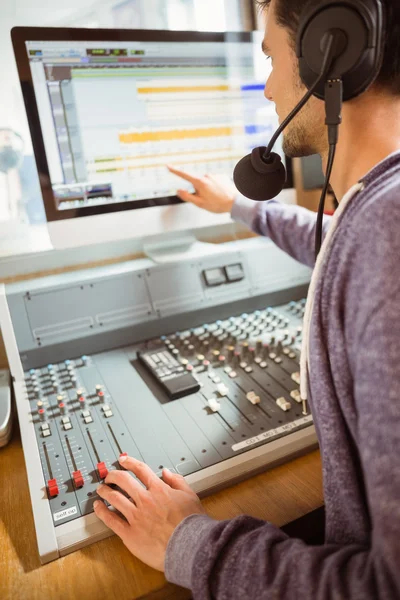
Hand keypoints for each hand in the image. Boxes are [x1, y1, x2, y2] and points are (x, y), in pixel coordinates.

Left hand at [94, 455, 205, 571]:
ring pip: (114, 497)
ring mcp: (136, 516)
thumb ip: (178, 481)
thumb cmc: (191, 524)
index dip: (129, 462)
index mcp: (159, 489)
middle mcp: (145, 500)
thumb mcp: (190, 496)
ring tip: (100, 489)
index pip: (140, 470)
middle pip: (123, 480)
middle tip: (109, 476)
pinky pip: (111, 520)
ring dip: (104, 491)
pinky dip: (102, 512)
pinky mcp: (130, 534)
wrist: (189, 546)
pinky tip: (98, 507)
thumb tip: (167, 472)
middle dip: (113, 475)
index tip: (122, 460)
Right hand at [167, 165, 236, 213]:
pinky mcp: (221, 176)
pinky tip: (220, 193)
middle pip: (196, 182)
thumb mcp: (200, 204)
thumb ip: (188, 197)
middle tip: (207, 199)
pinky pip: (213, 181)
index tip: (168, 166)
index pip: (184, 175)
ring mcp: (214, 175)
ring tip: (215, 197)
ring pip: (206, 182)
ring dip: (207, 189)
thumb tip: (179, 190)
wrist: (235, 201)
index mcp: (200, 182)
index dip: (175, 171)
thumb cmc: (218, 204)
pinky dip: (214, 187)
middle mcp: (207, 176)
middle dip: (198, 190)